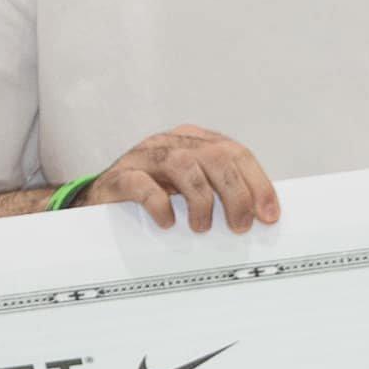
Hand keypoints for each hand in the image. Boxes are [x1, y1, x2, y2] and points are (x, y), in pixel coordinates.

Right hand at [85, 122, 280, 233]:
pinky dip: (159, 204)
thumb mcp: (191, 188)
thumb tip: (261, 215)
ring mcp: (143, 157)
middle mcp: (171, 143)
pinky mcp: (118, 177)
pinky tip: (167, 223)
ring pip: (182, 165)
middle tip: (238, 226)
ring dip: (201, 200)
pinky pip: (141, 184)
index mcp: (194, 141)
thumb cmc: (152, 195)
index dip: (257, 183)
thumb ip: (220, 190)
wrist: (99, 201)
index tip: (268, 215)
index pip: (235, 153)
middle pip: (215, 157)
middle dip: (235, 194)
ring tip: (201, 227)